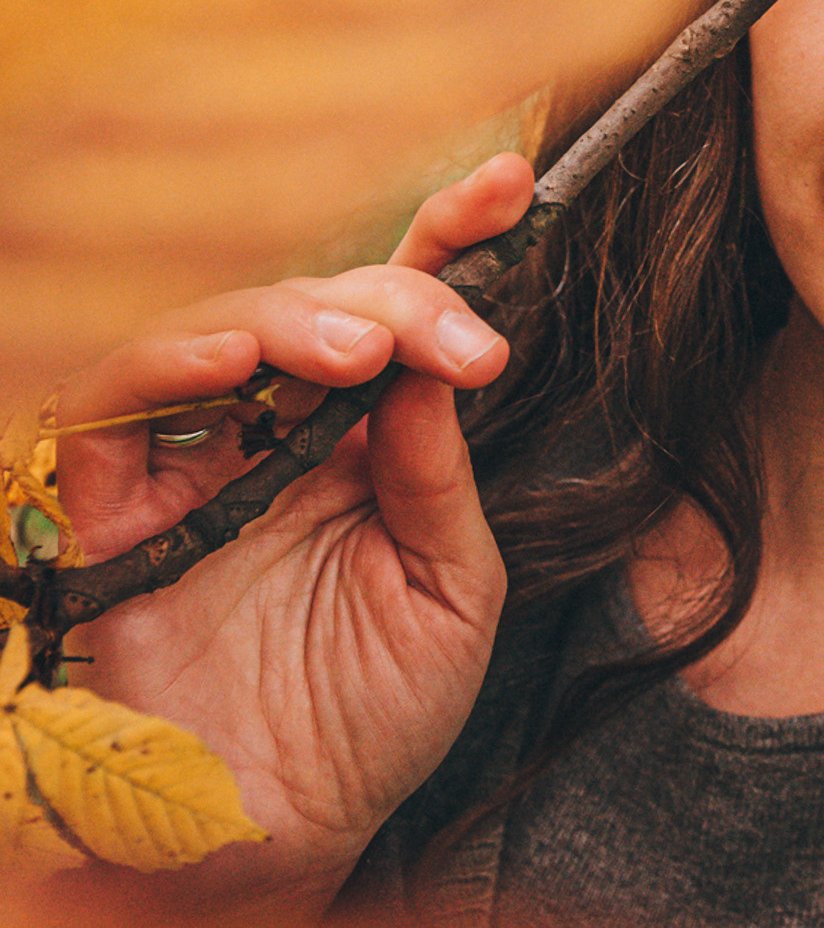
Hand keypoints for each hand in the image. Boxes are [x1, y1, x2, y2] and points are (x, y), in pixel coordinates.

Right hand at [49, 153, 533, 918]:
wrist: (291, 833)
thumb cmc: (378, 714)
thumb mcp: (453, 592)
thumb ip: (439, 479)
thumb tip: (435, 369)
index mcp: (375, 439)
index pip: (409, 311)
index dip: (454, 235)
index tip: (512, 185)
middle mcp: (287, 431)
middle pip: (328, 304)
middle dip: (397, 296)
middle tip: (455, 340)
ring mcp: (201, 461)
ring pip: (226, 325)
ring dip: (297, 318)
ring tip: (360, 352)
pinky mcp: (118, 506)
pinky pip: (120, 401)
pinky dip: (174, 363)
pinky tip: (237, 367)